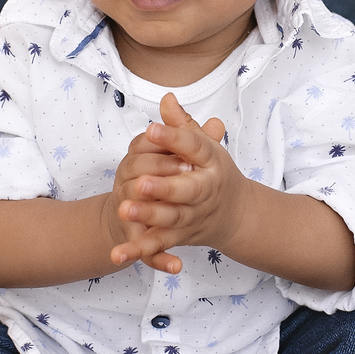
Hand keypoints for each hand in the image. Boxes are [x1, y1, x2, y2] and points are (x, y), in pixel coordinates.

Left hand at [106, 92, 245, 273]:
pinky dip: (140, 251)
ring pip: (170, 218)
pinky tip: (118, 254)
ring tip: (124, 210)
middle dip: (162, 187)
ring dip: (148, 216)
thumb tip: (166, 99)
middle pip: (185, 190)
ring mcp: (193, 216)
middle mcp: (205, 191)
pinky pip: (159, 244)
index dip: (174, 139)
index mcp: (212, 163)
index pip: (195, 148)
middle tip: (139, 183)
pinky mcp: (180, 236)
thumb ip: (182, 125)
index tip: (152, 129)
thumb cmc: (213, 172)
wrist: (236, 213)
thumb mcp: (204, 146)